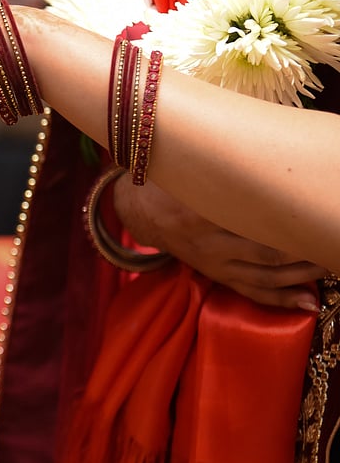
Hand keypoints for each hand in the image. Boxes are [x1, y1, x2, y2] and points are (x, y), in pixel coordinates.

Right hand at [114, 179, 325, 310]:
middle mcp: (210, 240)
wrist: (142, 211)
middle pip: (269, 250)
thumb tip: (277, 159)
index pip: (258, 219)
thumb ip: (228, 170)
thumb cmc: (175, 183)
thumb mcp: (193, 172)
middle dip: (306, 250)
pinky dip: (283, 300)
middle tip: (332, 241)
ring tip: (330, 265)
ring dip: (304, 274)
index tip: (317, 215)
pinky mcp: (216, 275)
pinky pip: (253, 292)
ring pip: (267, 275)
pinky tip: (309, 303)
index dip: (292, 221)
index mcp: (204, 211)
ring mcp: (214, 262)